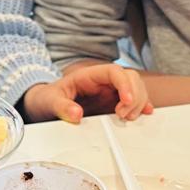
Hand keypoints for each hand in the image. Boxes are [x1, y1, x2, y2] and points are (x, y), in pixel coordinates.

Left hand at [23, 65, 152, 123]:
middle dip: (134, 95)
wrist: (44, 105)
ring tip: (128, 118)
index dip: (124, 84)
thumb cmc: (47, 99)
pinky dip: (140, 105)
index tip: (126, 101)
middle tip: (124, 115)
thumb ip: (61, 107)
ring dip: (138, 102)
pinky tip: (145, 113)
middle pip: (130, 78)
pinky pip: (133, 100)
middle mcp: (103, 81)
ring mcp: (110, 92)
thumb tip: (76, 114)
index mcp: (89, 76)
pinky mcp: (113, 103)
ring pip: (135, 88)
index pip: (114, 72)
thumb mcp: (49, 102)